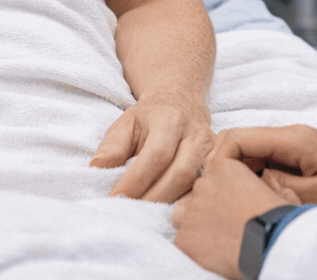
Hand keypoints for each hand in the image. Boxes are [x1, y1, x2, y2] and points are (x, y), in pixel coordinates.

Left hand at [91, 97, 213, 201]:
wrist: (180, 103)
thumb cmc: (149, 118)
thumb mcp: (126, 123)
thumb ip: (112, 146)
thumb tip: (97, 168)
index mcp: (171, 119)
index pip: (157, 154)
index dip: (137, 179)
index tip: (117, 197)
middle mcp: (196, 133)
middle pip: (179, 173)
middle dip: (152, 197)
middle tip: (129, 211)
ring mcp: (212, 149)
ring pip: (194, 184)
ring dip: (167, 203)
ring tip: (144, 214)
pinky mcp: (219, 162)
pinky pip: (203, 189)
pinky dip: (185, 204)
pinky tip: (167, 212)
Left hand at [173, 158, 294, 279]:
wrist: (271, 250)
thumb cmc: (281, 222)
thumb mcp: (283, 193)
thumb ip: (268, 181)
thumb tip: (265, 177)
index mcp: (226, 167)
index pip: (215, 173)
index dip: (225, 191)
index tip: (235, 204)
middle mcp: (204, 185)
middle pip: (200, 193)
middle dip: (211, 206)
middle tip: (229, 223)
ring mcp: (191, 212)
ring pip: (185, 214)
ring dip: (198, 223)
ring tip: (218, 238)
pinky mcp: (184, 238)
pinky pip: (183, 240)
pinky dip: (195, 247)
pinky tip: (213, 254)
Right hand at [207, 125, 316, 229]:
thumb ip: (275, 187)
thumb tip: (240, 185)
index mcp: (294, 138)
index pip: (235, 138)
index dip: (216, 162)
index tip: (211, 191)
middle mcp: (292, 137)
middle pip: (237, 146)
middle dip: (224, 173)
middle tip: (219, 204)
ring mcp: (296, 150)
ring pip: (249, 159)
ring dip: (240, 181)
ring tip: (241, 208)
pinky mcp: (300, 163)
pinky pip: (265, 168)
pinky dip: (256, 185)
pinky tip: (260, 206)